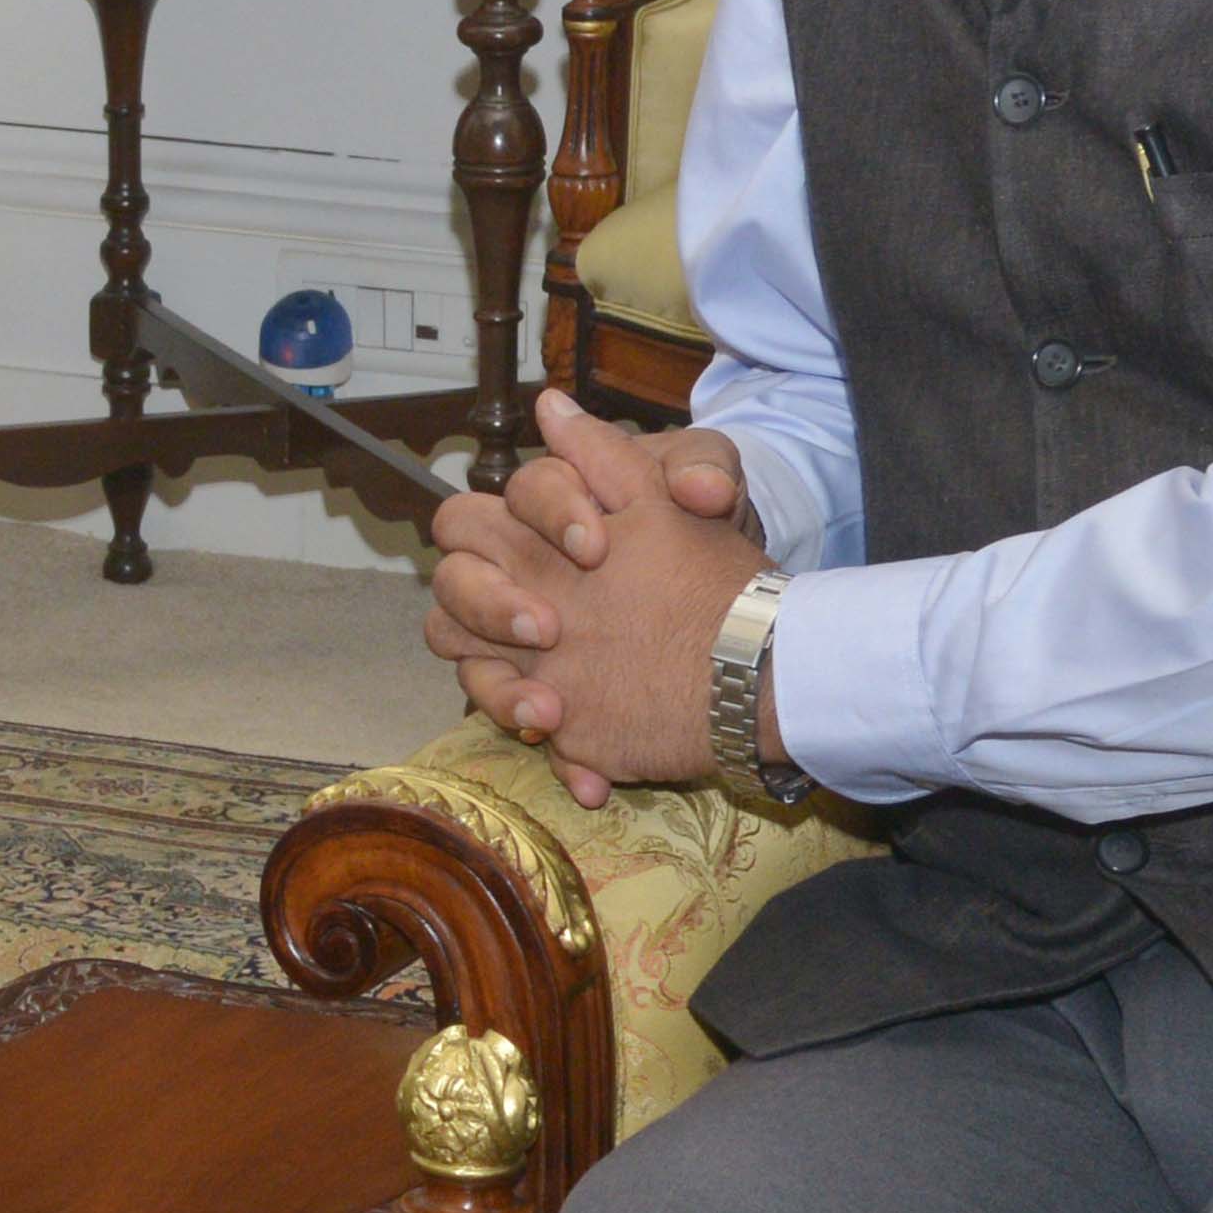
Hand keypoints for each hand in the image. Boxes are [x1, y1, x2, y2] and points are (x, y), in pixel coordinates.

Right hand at [415, 392, 767, 810]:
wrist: (757, 639)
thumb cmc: (719, 548)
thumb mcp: (714, 487)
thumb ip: (681, 459)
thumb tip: (607, 434)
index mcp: (557, 512)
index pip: (514, 498)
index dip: (547, 515)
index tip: (599, 545)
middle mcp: (524, 573)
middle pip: (456, 573)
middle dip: (489, 600)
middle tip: (549, 628)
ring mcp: (526, 642)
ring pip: (460, 651)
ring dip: (497, 685)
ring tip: (552, 714)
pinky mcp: (551, 700)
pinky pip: (522, 727)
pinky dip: (557, 757)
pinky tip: (594, 778)